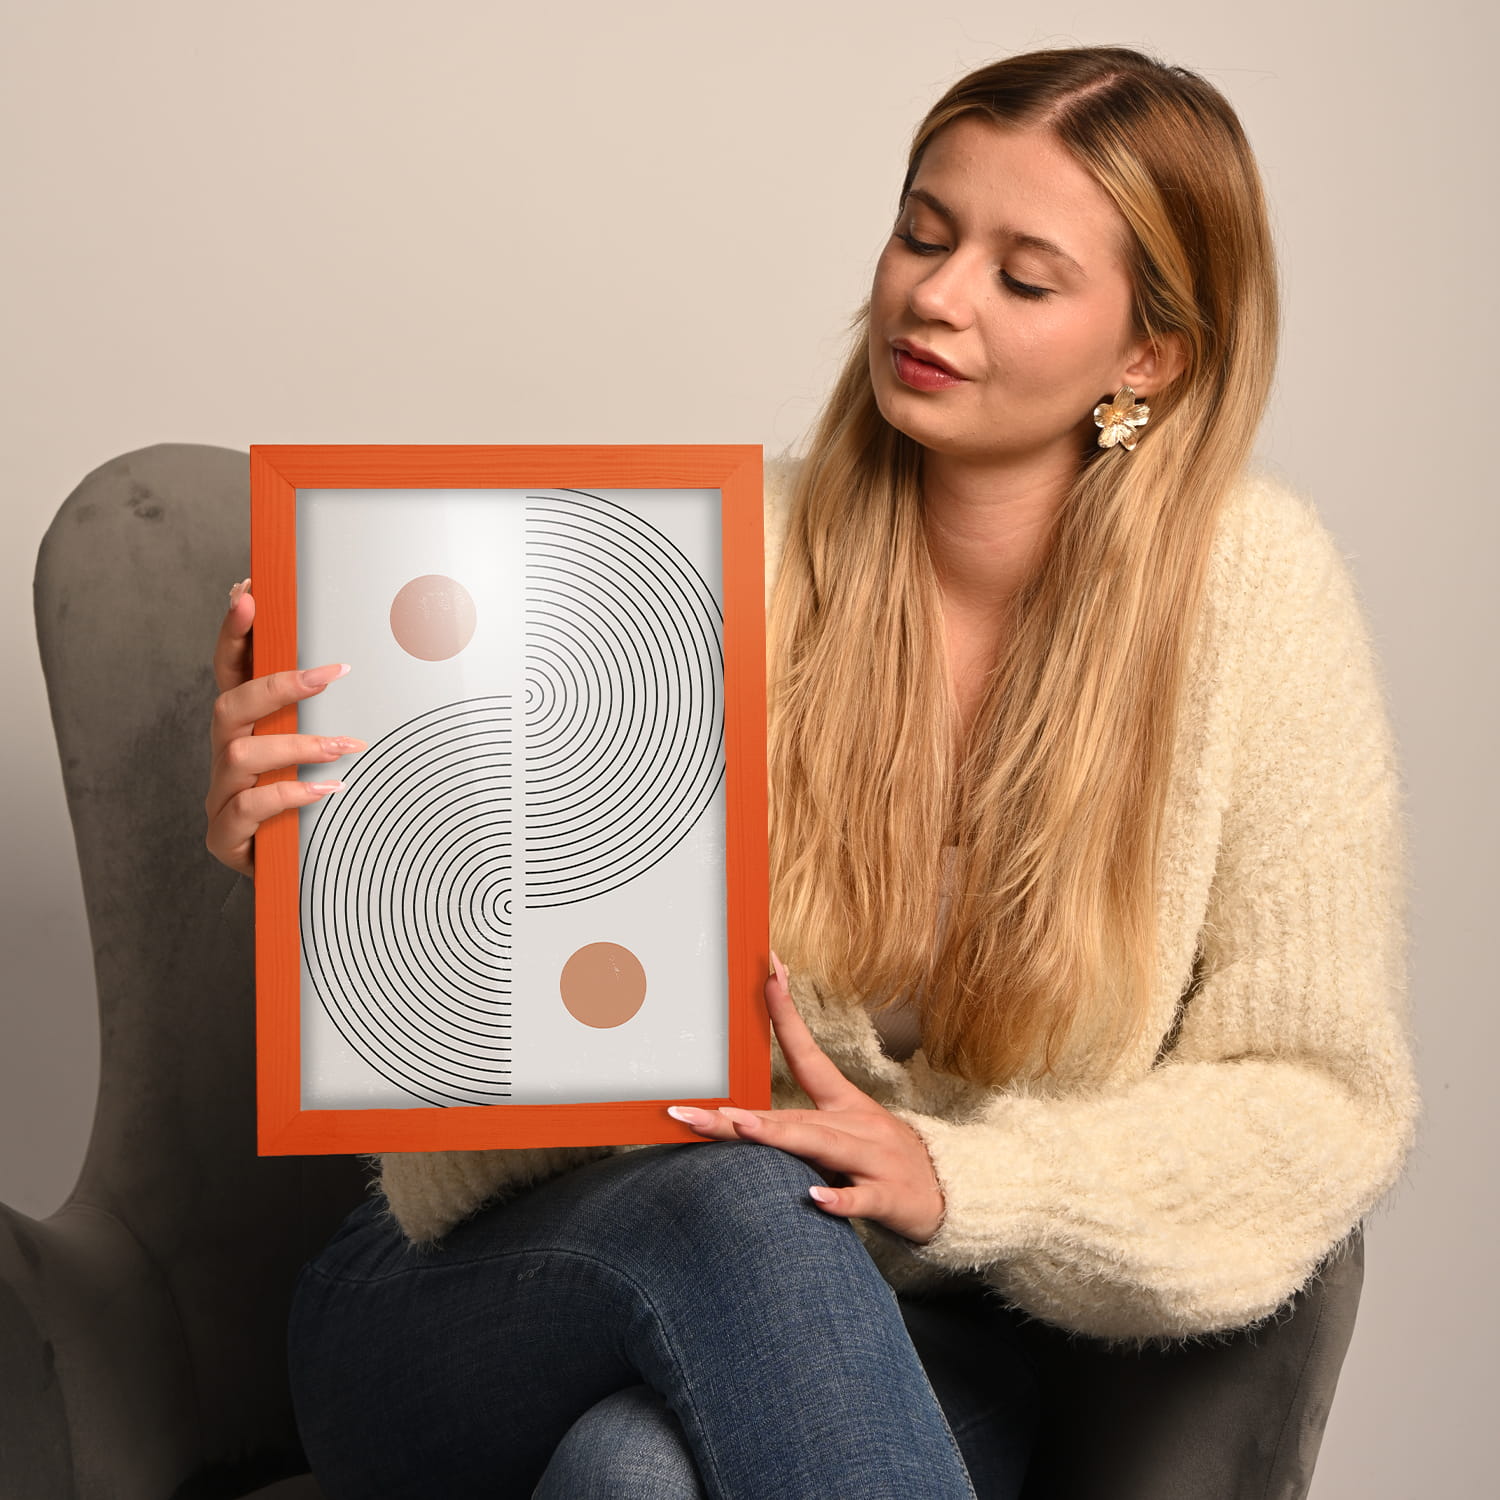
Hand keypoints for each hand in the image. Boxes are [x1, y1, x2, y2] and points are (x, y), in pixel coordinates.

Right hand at [204, 578, 365, 876]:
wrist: (289, 876)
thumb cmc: (309, 805)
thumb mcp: (320, 755)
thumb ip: (332, 715)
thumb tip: (368, 666)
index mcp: (244, 729)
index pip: (229, 672)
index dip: (234, 635)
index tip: (247, 594)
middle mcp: (225, 756)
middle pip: (229, 705)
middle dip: (279, 684)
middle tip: (332, 672)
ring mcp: (221, 796)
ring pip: (240, 754)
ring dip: (297, 745)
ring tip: (346, 745)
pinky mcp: (226, 837)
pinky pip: (249, 809)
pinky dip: (290, 796)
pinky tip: (328, 791)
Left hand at [666, 953, 947, 1244]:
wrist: (949, 1191)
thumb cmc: (882, 1159)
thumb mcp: (844, 1131)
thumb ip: (797, 1123)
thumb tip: (739, 1115)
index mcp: (842, 1104)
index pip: (807, 1052)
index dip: (785, 1013)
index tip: (767, 973)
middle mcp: (854, 1124)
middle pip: (791, 1116)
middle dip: (740, 1116)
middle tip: (690, 1112)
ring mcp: (871, 1159)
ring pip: (821, 1145)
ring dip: (781, 1137)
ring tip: (743, 1127)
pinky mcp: (888, 1196)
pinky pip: (860, 1198)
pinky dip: (840, 1198)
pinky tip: (814, 1198)